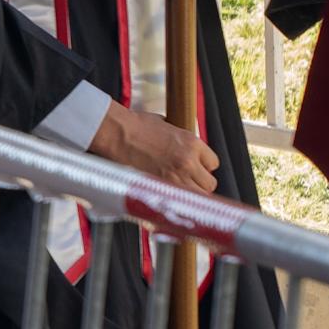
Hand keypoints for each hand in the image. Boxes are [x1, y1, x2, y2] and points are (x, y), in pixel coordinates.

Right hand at [94, 97, 219, 195]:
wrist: (115, 133)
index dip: (203, 167)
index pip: (213, 163)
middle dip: (199, 184)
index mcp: (192, 143)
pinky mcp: (162, 188)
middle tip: (186, 182)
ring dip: (189, 196)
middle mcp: (189, 161)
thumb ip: (179, 139)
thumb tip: (182, 147)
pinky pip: (179, 203)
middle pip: (209, 183)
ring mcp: (176, 177)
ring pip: (198, 197)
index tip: (194, 169)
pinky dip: (176, 203)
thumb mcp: (165, 125)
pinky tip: (169, 198)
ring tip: (177, 192)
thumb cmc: (134, 126)